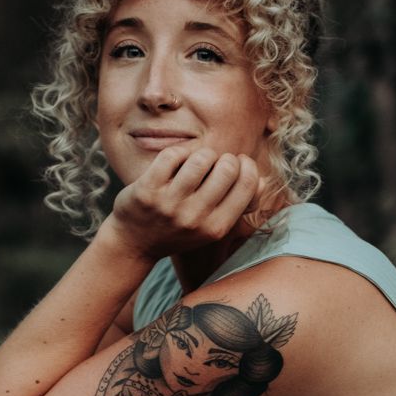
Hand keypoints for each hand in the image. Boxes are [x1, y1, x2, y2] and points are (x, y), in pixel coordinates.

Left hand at [107, 143, 260, 263]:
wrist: (133, 244)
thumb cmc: (180, 229)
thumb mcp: (211, 227)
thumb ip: (238, 205)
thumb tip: (262, 180)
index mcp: (216, 228)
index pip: (248, 183)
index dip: (246, 165)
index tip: (237, 164)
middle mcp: (194, 218)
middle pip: (227, 167)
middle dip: (224, 158)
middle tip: (215, 163)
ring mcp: (169, 205)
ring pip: (201, 158)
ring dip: (202, 153)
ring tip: (197, 161)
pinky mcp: (146, 191)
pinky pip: (172, 155)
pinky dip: (179, 152)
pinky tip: (177, 160)